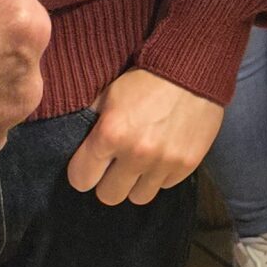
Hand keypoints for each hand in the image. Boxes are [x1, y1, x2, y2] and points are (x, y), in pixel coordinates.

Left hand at [69, 68, 222, 206]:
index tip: (91, 164)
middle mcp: (136, 153)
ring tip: (141, 162)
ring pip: (138, 197)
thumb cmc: (146, 79)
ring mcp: (163, 162)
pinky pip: (165, 185)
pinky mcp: (186, 164)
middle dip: (109, 181)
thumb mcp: (109, 93)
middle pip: (109, 196)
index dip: (84, 172)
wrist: (193, 69)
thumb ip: (90, 121)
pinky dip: (161, 175)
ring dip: (137, 182)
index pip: (81, 179)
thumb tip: (73, 140)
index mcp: (110, 134)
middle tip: (116, 165)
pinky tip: (162, 154)